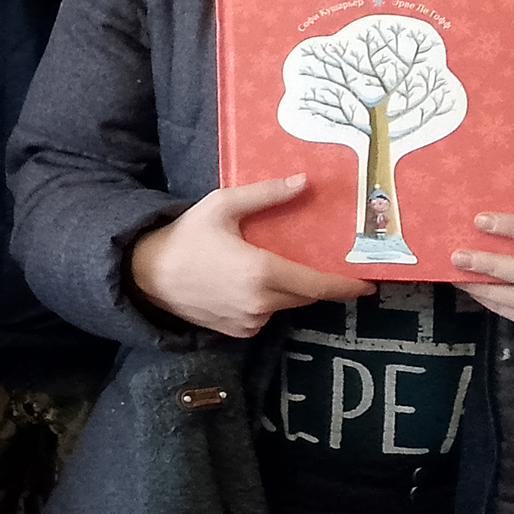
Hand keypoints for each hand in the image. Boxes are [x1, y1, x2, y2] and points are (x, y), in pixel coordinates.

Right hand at [129, 175, 374, 338]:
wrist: (145, 274)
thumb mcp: (222, 206)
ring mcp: (249, 322)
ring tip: (267, 268)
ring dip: (285, 290)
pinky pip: (263, 316)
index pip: (317, 285)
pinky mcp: (237, 331)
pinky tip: (244, 285)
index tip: (368, 285)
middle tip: (317, 264)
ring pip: (284, 306)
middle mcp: (260, 303)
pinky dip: (264, 302)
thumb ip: (267, 195)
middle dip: (314, 282)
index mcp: (262, 272)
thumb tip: (305, 181)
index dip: (346, 287)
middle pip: (304, 295)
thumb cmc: (185, 236)